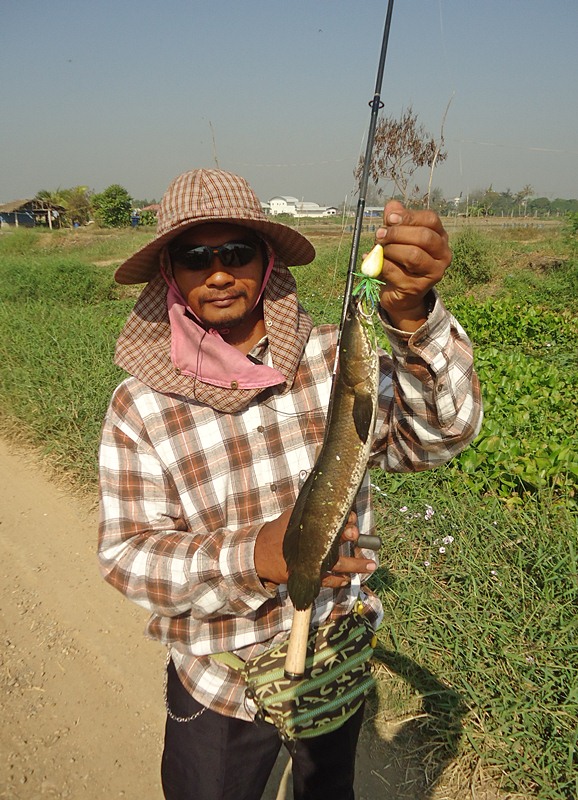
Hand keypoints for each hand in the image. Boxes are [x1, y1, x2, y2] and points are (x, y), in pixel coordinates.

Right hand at [254, 510, 375, 587]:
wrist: (259, 554)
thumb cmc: (278, 533)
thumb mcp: (292, 516)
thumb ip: (309, 510)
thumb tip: (327, 498)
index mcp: (308, 529)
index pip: (330, 521)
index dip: (345, 520)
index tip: (352, 519)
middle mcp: (311, 546)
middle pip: (336, 541)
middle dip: (349, 537)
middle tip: (356, 535)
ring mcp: (311, 563)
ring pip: (338, 565)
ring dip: (356, 566)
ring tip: (371, 565)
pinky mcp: (308, 576)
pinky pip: (328, 581)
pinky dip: (339, 580)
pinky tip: (347, 579)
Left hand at [375, 200, 451, 330]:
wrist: (400, 294)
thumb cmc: (400, 260)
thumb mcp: (397, 237)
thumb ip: (395, 220)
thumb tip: (392, 206)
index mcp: (440, 236)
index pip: (430, 220)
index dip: (409, 217)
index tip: (389, 218)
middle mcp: (443, 254)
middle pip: (423, 237)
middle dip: (397, 233)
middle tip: (379, 235)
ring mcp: (433, 273)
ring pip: (413, 255)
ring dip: (391, 250)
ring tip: (379, 250)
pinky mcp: (418, 288)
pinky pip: (396, 272)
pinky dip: (381, 265)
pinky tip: (373, 263)